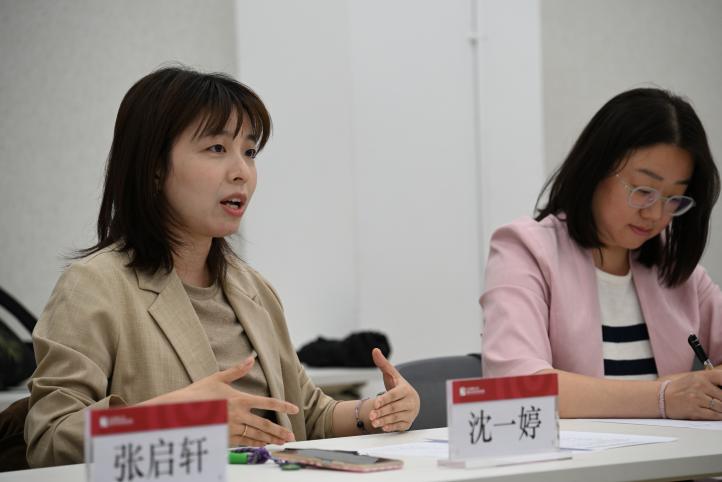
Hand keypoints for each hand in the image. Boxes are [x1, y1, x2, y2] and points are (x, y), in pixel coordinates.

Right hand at [146, 356, 298, 445]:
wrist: (178, 410)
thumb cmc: (197, 393)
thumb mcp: (218, 378)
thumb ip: (237, 370)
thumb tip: (251, 358)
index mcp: (240, 399)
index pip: (267, 402)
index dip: (283, 406)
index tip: (294, 409)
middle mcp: (238, 415)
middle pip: (264, 424)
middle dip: (279, 431)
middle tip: (291, 436)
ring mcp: (231, 428)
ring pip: (255, 436)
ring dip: (270, 440)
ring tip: (281, 444)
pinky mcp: (223, 438)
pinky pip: (242, 443)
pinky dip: (254, 445)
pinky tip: (262, 447)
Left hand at [367, 348, 419, 431]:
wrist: (409, 400)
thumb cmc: (397, 387)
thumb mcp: (391, 375)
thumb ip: (383, 363)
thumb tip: (375, 350)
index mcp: (406, 389)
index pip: (395, 394)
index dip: (385, 399)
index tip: (376, 403)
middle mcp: (410, 401)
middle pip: (394, 408)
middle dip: (382, 412)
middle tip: (370, 415)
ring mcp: (411, 413)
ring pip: (396, 418)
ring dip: (384, 420)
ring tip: (373, 422)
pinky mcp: (408, 423)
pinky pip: (399, 426)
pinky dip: (391, 427)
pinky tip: (382, 427)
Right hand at [664, 370, 721, 419]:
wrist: (662, 397)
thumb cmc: (680, 389)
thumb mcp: (694, 378)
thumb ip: (711, 381)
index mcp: (701, 376)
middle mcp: (699, 385)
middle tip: (720, 402)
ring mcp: (697, 398)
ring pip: (721, 406)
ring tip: (718, 408)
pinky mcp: (694, 410)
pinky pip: (714, 415)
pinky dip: (718, 416)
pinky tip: (717, 414)